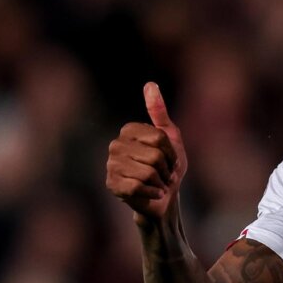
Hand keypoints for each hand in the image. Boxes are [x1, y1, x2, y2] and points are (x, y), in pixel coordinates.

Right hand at [106, 83, 187, 225]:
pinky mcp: (112, 185)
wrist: (165, 198)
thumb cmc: (169, 167)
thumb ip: (159, 112)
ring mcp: (111, 165)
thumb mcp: (170, 137)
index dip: (171, 153)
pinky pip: (138, 188)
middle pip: (154, 156)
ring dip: (160, 182)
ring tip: (157, 184)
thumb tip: (150, 84)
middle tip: (164, 175)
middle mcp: (115, 145)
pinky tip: (151, 194)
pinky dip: (152, 193)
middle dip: (166, 169)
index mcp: (128, 131)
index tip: (170, 159)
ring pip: (147, 172)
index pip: (158, 138)